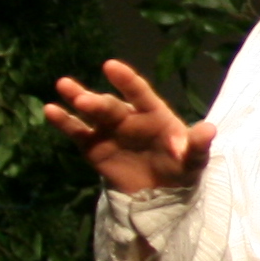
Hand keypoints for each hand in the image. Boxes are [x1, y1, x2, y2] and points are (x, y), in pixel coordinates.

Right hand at [41, 59, 214, 195]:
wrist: (161, 194)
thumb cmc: (180, 168)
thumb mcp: (194, 160)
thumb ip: (197, 145)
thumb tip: (209, 129)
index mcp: (154, 114)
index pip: (140, 94)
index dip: (127, 80)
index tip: (111, 66)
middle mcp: (129, 117)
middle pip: (111, 106)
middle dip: (98, 102)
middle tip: (84, 99)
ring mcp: (109, 130)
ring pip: (91, 112)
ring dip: (78, 100)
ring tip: (64, 86)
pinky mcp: (94, 147)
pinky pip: (77, 132)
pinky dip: (64, 122)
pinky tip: (50, 110)